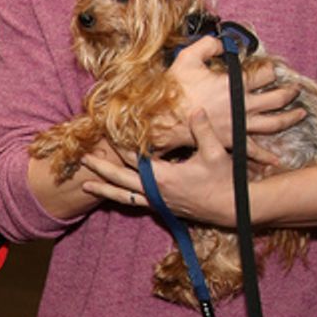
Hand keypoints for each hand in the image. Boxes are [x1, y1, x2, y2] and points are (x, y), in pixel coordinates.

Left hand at [82, 109, 237, 226]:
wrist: (233, 207)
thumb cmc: (225, 180)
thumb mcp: (215, 153)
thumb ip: (203, 131)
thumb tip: (196, 109)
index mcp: (164, 177)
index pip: (135, 159)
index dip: (120, 146)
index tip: (106, 133)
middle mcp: (156, 192)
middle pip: (121, 180)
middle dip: (101, 169)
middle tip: (83, 159)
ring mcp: (158, 202)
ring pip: (124, 197)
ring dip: (105, 190)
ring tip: (86, 186)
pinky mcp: (163, 208)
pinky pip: (136, 203)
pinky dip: (121, 198)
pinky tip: (113, 195)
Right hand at [161, 37, 305, 149]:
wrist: (163, 120)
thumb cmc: (175, 90)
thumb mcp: (188, 58)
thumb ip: (207, 44)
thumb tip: (221, 41)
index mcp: (234, 84)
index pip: (264, 75)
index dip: (270, 70)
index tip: (271, 70)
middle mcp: (242, 106)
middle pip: (276, 99)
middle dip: (289, 93)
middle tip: (296, 90)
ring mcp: (239, 126)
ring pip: (273, 123)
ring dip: (290, 119)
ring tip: (301, 115)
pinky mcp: (232, 141)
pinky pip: (253, 150)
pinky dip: (266, 156)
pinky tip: (276, 159)